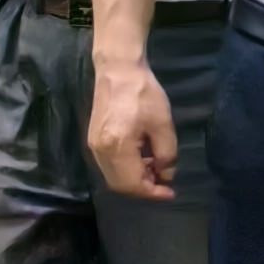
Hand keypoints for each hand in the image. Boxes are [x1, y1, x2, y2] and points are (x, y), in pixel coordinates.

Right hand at [89, 54, 178, 202]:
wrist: (118, 71)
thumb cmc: (143, 94)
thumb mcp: (163, 125)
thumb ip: (166, 155)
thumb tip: (166, 175)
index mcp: (116, 147)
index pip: (132, 184)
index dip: (152, 193)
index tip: (170, 192)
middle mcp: (100, 151)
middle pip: (120, 185)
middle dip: (143, 188)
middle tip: (164, 182)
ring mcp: (93, 146)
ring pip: (114, 177)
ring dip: (135, 179)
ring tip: (157, 169)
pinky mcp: (93, 140)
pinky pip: (110, 165)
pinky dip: (126, 169)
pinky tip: (143, 159)